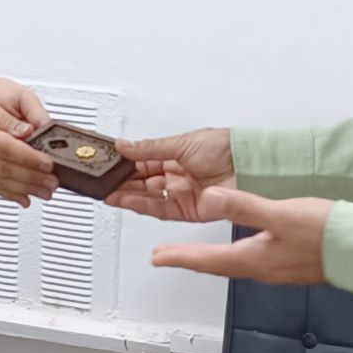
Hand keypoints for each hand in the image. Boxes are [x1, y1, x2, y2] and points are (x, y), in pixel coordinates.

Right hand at [0, 87, 58, 205]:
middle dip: (33, 177)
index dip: (28, 157)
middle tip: (53, 180)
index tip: (47, 162)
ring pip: (1, 182)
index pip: (4, 147)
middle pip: (5, 168)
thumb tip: (26, 129)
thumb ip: (3, 116)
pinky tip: (25, 200)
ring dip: (27, 189)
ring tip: (46, 192)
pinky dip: (10, 196)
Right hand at [108, 127, 235, 221]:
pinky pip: (159, 209)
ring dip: (126, 195)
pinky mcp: (188, 210)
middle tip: (102, 180)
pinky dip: (141, 205)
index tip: (107, 163)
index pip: (142, 161)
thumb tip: (125, 145)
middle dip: (121, 181)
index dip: (124, 163)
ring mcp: (182, 192)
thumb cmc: (226, 147)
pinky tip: (126, 201)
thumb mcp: (181, 143)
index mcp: (175, 155)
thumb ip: (150, 149)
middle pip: (142, 181)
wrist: (249, 166)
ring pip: (147, 196)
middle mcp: (177, 174)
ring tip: (107, 192)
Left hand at [151, 187, 331, 284]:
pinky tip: (242, 247)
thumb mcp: (282, 214)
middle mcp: (262, 269)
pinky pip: (253, 260)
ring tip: (195, 252)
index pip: (206, 259)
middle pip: (216, 265)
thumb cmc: (328, 234)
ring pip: (233, 264)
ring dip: (211, 257)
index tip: (156, 257)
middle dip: (190, 259)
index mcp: (254, 259)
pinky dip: (235, 254)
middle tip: (167, 255)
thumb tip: (209, 199)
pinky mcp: (291, 264)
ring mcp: (277, 269)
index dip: (179, 257)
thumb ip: (244, 206)